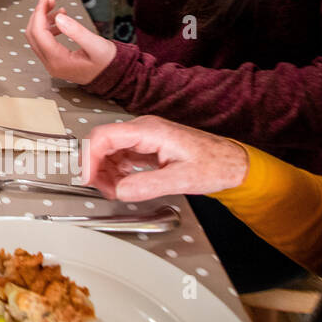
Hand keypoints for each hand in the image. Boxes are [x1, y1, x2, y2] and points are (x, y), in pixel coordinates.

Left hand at [24, 0, 116, 84]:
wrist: (116, 76)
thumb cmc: (108, 63)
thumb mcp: (96, 45)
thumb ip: (76, 31)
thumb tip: (58, 18)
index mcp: (58, 61)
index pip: (39, 33)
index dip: (39, 13)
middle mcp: (51, 64)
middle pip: (33, 35)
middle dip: (39, 14)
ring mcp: (52, 63)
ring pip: (38, 38)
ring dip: (43, 20)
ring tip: (56, 7)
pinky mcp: (56, 60)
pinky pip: (45, 42)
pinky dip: (49, 28)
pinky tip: (60, 19)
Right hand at [83, 115, 250, 200]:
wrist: (234, 163)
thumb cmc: (215, 165)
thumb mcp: (183, 180)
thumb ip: (148, 185)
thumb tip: (119, 191)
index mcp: (150, 131)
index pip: (105, 136)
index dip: (89, 157)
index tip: (86, 179)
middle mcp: (143, 129)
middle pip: (103, 143)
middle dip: (96, 168)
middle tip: (102, 190)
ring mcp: (144, 137)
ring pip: (109, 151)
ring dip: (105, 172)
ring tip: (114, 191)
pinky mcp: (146, 146)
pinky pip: (121, 156)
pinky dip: (116, 172)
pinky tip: (122, 184)